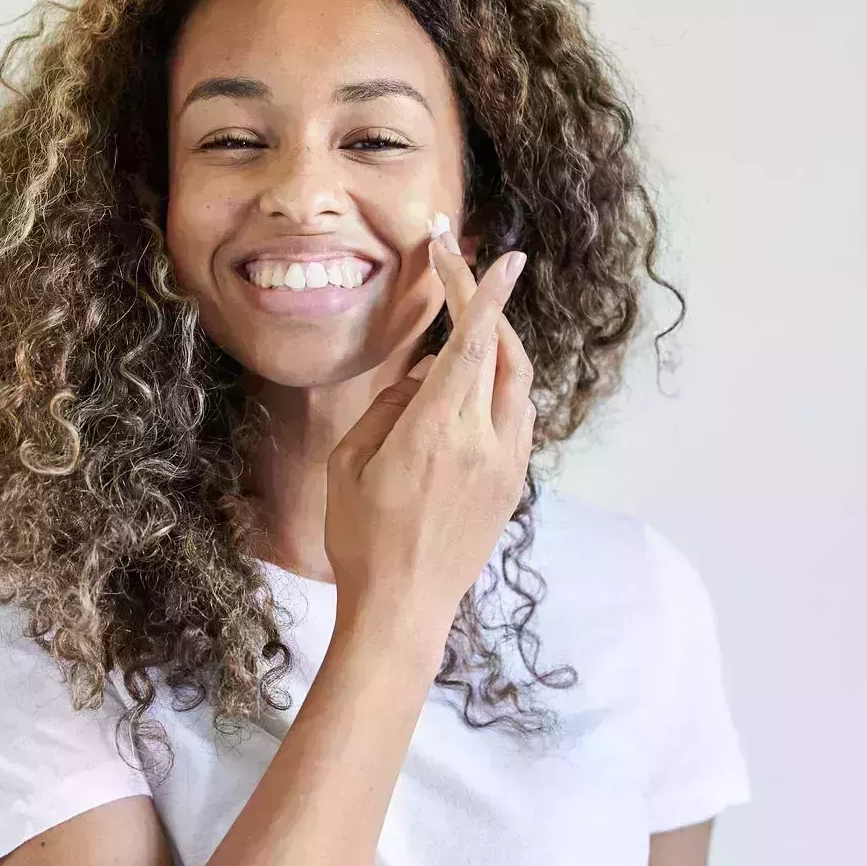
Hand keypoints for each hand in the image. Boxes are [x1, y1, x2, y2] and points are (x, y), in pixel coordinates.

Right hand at [325, 224, 535, 649]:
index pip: (472, 344)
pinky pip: (516, 415)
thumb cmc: (360, 538)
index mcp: (436, 431)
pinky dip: (497, 385)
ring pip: (516, 382)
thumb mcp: (350, 462)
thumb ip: (389, 405)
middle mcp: (483, 441)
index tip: (501, 256)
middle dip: (485, 304)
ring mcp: (506, 463)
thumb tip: (424, 375)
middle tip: (459, 272)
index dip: (485, 294)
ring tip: (460, 329)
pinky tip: (466, 390)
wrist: (403, 609)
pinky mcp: (513, 483)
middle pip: (501, 351)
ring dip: (495, 344)